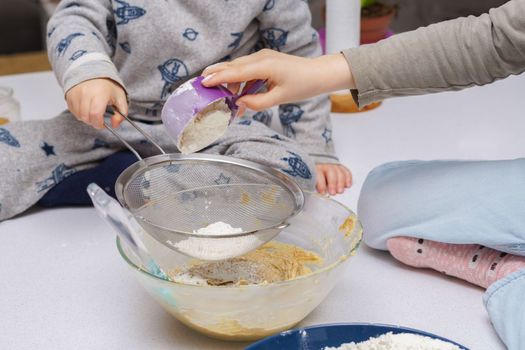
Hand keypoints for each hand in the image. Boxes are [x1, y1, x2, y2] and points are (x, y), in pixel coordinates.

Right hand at [65, 78, 127, 128]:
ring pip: (78, 115)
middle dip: (93, 122)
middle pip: (86, 117)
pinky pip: (72, 111)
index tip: (103, 124)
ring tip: (93, 112)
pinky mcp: (69, 95)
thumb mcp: (120, 97)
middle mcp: (85, 93)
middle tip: (98, 119)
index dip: (99, 123)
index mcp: (100, 93)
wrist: (93, 70)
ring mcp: (75, 94)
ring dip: (86, 118)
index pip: (95, 114)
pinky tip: (86, 108)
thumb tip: (114, 125)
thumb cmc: (108, 86)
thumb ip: (122, 113)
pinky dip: (79, 113)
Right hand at [202, 49, 354, 111]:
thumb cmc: (303, 85)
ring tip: (226, 100)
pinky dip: (239, 82)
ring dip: (229, 82)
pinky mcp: (264, 61)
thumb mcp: (280, 98)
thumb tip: (240, 104)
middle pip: (232, 66)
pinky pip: (246, 70)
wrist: (318, 74)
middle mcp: (260, 58)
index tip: (203, 83)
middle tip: (201, 85)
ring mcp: (262, 57)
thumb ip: (258, 103)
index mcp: (264, 66)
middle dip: (216, 75)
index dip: (218, 78)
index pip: (235, 72)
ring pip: (238, 68)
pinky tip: (239, 96)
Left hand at [316, 163, 351, 195]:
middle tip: (333, 192)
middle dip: (332, 183)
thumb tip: (319, 193)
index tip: (322, 192)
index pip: (318, 174)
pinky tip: (347, 185)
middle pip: (330, 172)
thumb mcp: (312, 181)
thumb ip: (314, 185)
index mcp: (315, 168)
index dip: (321, 184)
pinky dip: (348, 178)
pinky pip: (346, 171)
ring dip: (341, 182)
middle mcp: (325, 165)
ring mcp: (333, 166)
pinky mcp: (340, 167)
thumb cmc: (315, 177)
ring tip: (340, 191)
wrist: (319, 168)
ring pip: (339, 172)